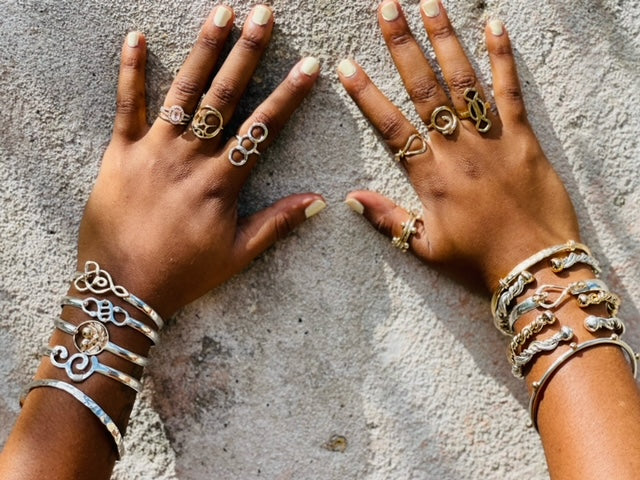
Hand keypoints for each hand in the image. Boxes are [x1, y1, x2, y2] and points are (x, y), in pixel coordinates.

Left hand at [77, 5, 324, 316]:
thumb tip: (320, 201)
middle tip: (264, 14)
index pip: (262, 129)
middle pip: (224, 97)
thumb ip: (277, 224)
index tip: (308, 66)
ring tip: (221, 12)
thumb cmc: (183, 274)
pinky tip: (137, 37)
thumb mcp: (237, 255)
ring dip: (203, 50)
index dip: (288, 96)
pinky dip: (130, 70)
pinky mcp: (119, 153)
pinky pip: (126, 106)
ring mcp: (153, 152)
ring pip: (182, 92)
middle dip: (247, 52)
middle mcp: (190, 159)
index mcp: (221, 183)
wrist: (121, 290)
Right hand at [340, 0, 578, 290]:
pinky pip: (510, 92)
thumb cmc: (478, 260)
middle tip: (388, 10)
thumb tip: (350, 198)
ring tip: (428, 5)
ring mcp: (491, 141)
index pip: (392, 127)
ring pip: (464, 82)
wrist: (534, 265)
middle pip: (425, 90)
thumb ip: (388, 220)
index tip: (348, 66)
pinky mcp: (523, 138)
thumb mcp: (425, 247)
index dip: (368, 95)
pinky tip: (494, 25)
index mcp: (431, 177)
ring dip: (445, 40)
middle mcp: (458, 151)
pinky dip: (503, 58)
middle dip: (403, 47)